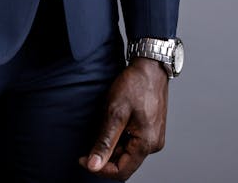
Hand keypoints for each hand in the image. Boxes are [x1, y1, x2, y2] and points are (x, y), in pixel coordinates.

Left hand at [79, 58, 167, 178]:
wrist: (150, 65)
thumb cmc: (135, 84)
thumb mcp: (115, 113)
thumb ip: (104, 142)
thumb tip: (93, 166)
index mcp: (147, 144)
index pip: (121, 171)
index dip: (100, 169)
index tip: (83, 159)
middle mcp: (153, 144)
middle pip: (124, 162)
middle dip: (105, 154)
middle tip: (90, 139)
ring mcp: (153, 136)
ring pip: (127, 151)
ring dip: (112, 144)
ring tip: (105, 122)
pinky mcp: (151, 129)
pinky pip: (132, 141)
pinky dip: (119, 136)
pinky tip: (114, 121)